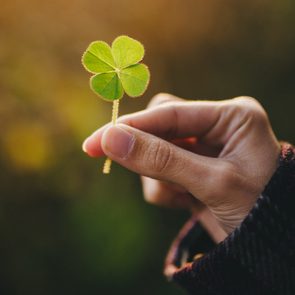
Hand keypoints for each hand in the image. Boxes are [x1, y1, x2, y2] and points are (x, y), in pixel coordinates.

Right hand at [83, 94, 279, 234]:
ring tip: (177, 196)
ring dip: (156, 176)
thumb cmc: (261, 212)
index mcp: (232, 117)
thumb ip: (161, 159)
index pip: (170, 113)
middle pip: (159, 126)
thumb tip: (110, 139)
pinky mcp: (192, 168)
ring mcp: (203, 148)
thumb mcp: (211, 183)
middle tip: (110, 158)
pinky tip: (182, 201)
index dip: (131, 126)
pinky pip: (161, 169)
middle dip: (143, 149)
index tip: (96, 141)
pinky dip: (162, 188)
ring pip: (156, 150)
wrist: (273, 248)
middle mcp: (217, 126)